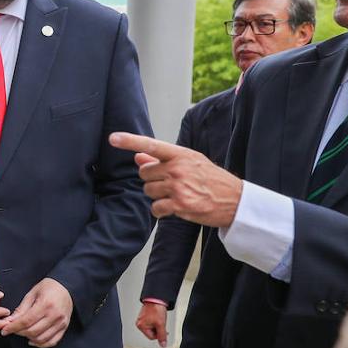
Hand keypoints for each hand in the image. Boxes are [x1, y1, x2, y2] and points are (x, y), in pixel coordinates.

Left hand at [0, 278, 72, 346]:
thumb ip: (21, 309)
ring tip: (22, 332)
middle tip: (12, 329)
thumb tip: (10, 321)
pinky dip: (41, 344)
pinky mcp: (64, 328)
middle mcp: (55, 315)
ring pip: (41, 339)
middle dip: (19, 332)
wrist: (66, 287)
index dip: (13, 327)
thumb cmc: (48, 288)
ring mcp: (61, 323)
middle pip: (33, 331)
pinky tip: (33, 340)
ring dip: (29, 338)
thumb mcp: (32, 294)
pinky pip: (52, 342)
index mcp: (46, 304)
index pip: (26, 321)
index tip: (4, 330)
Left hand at [109, 132, 243, 227]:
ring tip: (177, 194)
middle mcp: (178, 168)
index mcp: (181, 155)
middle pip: (144, 173)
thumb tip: (137, 156)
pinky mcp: (179, 205)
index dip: (130, 141)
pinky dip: (161, 210)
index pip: (151, 145)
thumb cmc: (211, 179)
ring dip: (157, 195)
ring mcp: (178, 187)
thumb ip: (162, 159)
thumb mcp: (190, 162)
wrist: (235, 200)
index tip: (112, 138)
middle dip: (152, 179)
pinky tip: (175, 207)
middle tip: (171, 182)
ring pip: (148, 190)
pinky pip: (155, 207)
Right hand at [135, 301, 168, 346]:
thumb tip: (162, 345)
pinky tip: (157, 317)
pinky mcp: (144, 316)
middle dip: (158, 329)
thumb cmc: (156, 309)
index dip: (159, 335)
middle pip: (151, 333)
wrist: (156, 299)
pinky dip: (155, 321)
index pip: (151, 337)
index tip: (163, 329)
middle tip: (161, 323)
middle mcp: (139, 323)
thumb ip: (162, 336)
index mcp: (141, 326)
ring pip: (152, 328)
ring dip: (157, 325)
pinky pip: (151, 323)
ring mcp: (141, 319)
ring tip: (159, 319)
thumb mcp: (161, 325)